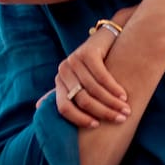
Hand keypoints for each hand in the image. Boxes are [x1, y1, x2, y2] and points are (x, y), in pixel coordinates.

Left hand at [54, 15, 131, 129]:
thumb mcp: (79, 79)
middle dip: (103, 112)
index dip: (80, 119)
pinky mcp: (88, 52)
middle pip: (82, 100)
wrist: (107, 38)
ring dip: (112, 102)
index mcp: (59, 81)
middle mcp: (63, 70)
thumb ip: (65, 92)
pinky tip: (123, 95)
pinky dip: (114, 88)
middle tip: (120, 119)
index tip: (97, 126)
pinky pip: (102, 76)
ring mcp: (74, 59)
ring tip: (126, 110)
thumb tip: (38, 106)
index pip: (64, 108)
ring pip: (94, 89)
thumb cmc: (94, 65)